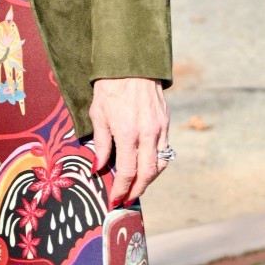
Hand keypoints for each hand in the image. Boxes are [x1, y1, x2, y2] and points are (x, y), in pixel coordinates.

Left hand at [89, 78, 169, 206]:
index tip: (115, 200)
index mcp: (128, 133)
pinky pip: (165, 150)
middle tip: (127, 199)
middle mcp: (147, 134)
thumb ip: (100, 144)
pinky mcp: (166, 123)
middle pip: (147, 173)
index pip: (127, 171)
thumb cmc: (109, 88)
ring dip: (149, 179)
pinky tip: (146, 167)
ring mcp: (160, 129)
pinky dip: (157, 164)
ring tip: (136, 187)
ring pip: (160, 164)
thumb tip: (99, 168)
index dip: (122, 189)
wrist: (132, 65)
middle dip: (137, 190)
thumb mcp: (98, 115)